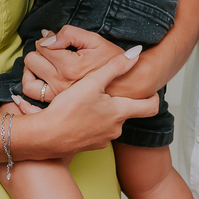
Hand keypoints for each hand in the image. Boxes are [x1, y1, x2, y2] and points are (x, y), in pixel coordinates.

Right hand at [12, 48, 155, 157]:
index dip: (152, 96)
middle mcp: (116, 129)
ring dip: (103, 111)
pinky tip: (77, 113)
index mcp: (120, 112)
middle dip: (118, 101)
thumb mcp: (92, 82)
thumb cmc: (68, 109)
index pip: (151, 107)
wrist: (46, 137)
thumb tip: (136, 53)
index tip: (149, 90)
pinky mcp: (89, 145)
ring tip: (88, 99)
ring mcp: (103, 140)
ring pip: (109, 121)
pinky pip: (96, 130)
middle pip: (126, 112)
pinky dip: (91, 121)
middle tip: (107, 89)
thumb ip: (116, 66)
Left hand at [22, 27, 128, 101]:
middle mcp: (61, 83)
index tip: (57, 41)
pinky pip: (33, 97)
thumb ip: (69, 34)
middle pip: (32, 60)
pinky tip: (39, 78)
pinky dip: (32, 85)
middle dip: (39, 52)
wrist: (126, 87)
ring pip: (28, 81)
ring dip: (31, 70)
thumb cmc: (111, 61)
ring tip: (41, 64)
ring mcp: (58, 96)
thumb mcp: (94, 40)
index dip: (48, 39)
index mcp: (70, 66)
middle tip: (51, 51)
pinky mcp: (57, 105)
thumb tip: (47, 37)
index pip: (43, 46)